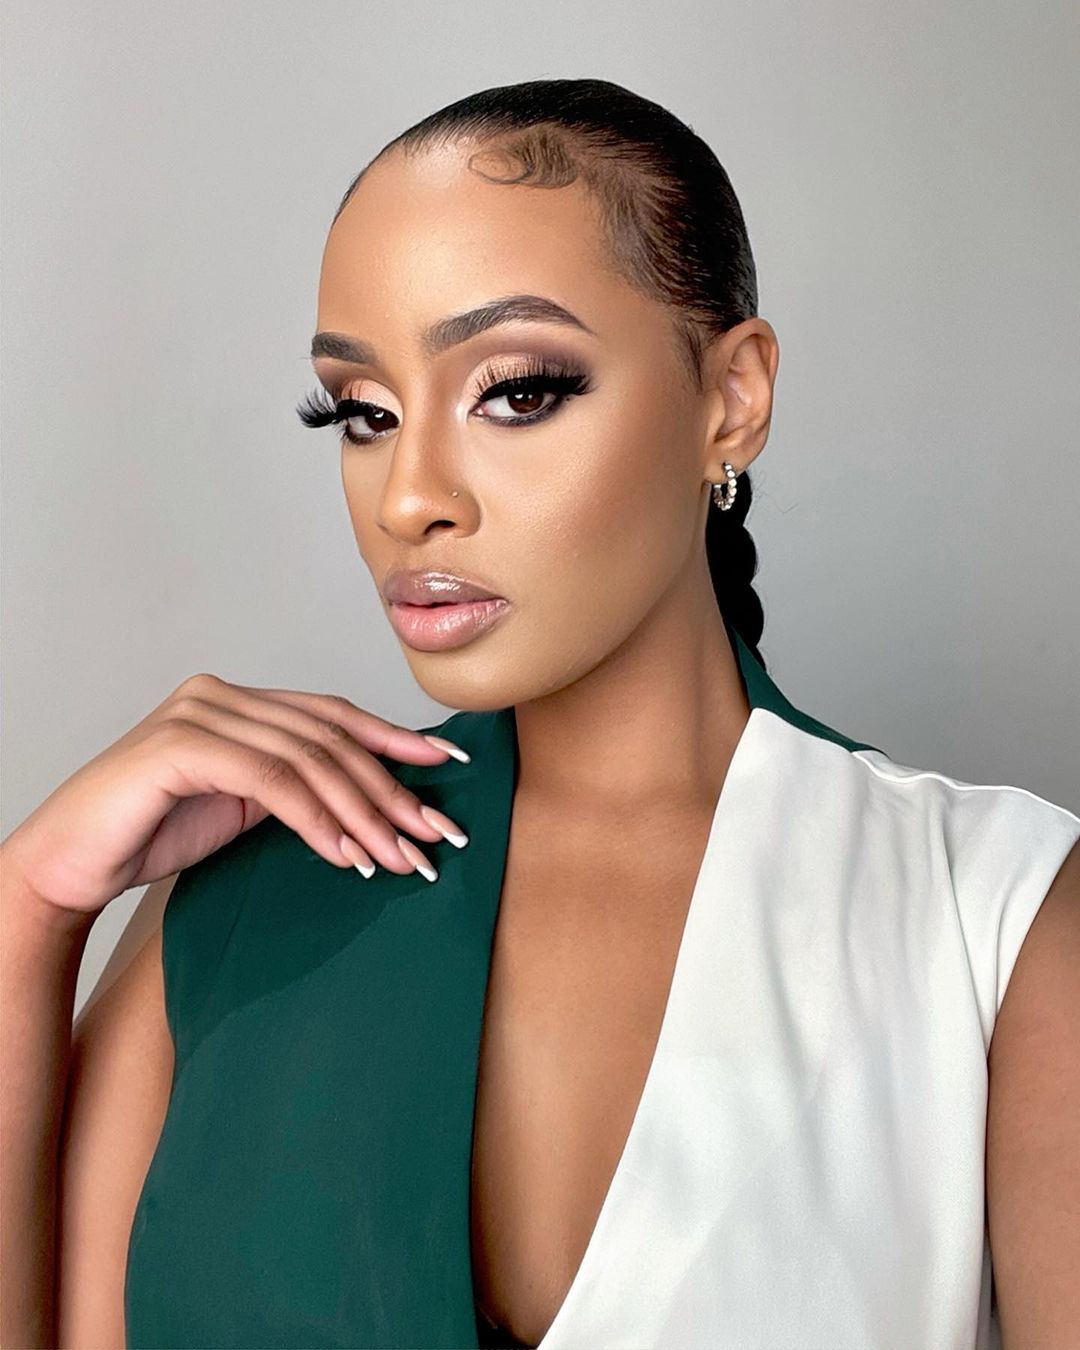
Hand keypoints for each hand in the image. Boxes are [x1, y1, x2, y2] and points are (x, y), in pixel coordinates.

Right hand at [0, 673, 469, 917]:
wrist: (68, 862)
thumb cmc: (150, 832)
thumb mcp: (240, 804)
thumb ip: (293, 786)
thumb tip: (369, 801)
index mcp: (238, 701)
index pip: (332, 714)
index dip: (395, 737)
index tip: (447, 765)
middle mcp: (221, 695)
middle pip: (330, 738)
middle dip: (391, 788)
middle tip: (435, 833)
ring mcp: (198, 714)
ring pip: (309, 759)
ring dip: (363, 813)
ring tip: (399, 857)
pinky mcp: (180, 747)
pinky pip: (271, 781)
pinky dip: (316, 820)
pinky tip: (345, 854)